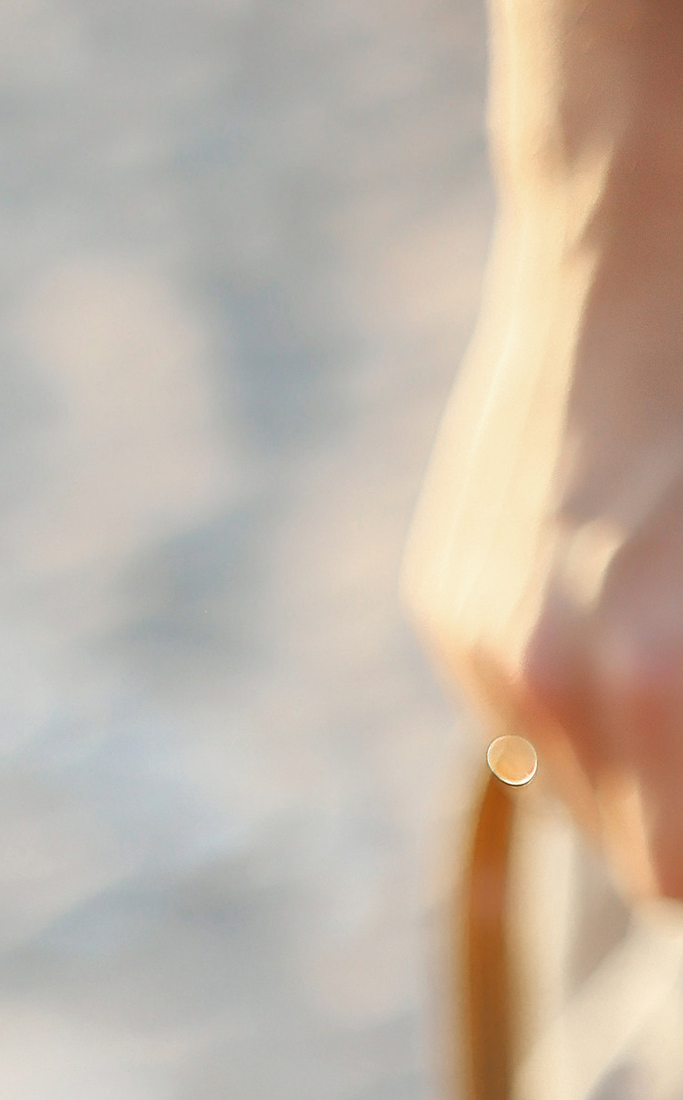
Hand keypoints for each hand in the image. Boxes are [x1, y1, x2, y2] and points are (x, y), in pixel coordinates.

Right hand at [407, 5, 682, 902]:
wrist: (638, 220)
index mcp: (650, 683)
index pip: (673, 875)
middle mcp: (548, 682)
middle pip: (630, 849)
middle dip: (680, 808)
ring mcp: (483, 641)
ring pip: (569, 784)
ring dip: (631, 749)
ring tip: (667, 637)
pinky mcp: (444, 599)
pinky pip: (517, 700)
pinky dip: (573, 675)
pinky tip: (616, 582)